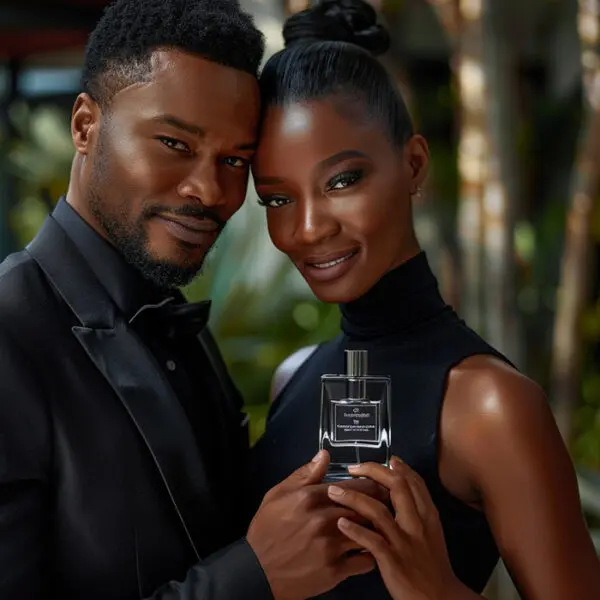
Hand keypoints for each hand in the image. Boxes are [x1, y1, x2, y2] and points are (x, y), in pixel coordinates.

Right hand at [247, 451, 376, 599]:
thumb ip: (304, 474)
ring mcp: (330, 546)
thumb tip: (325, 455)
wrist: (257, 572)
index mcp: (311, 498)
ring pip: (368, 532)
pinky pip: (365, 561)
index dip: (371, 485)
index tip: (379, 485)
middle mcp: (323, 520)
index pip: (354, 486)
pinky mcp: (334, 571)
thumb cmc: (267, 531)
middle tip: (387, 503)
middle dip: (379, 504)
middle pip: (365, 507)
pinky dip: (371, 554)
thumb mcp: (278, 495)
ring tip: (383, 526)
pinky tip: (370, 550)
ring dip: (377, 529)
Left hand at [327, 457, 459, 599]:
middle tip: (352, 468)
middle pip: (396, 487)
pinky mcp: (392, 561)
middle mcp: (417, 524)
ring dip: (352, 498)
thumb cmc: (431, 564)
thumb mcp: (430, 533)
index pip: (412, 481)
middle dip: (372, 472)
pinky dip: (354, 530)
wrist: (438, 598)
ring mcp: (404, 542)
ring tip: (333, 491)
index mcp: (427, 515)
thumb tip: (400, 484)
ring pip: (378, 511)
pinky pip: (371, 541)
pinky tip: (341, 523)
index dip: (396, 467)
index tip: (383, 459)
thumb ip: (416, 510)